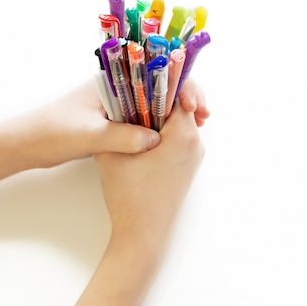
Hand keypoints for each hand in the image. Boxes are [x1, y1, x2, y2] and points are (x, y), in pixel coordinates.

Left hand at [25, 77, 208, 168]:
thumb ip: (121, 138)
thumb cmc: (51, 132)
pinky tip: (175, 136)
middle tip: (204, 115)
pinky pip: (146, 118)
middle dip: (186, 95)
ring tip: (199, 125)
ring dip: (177, 110)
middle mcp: (119, 87)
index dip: (180, 83)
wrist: (24, 145)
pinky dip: (163, 124)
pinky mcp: (114, 121)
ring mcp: (118, 104)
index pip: (156, 70)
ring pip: (155, 101)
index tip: (194, 103)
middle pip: (161, 84)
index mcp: (113, 79)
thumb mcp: (88, 136)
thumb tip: (155, 142)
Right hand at [76, 97, 205, 305]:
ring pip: (179, 121)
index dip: (160, 77)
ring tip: (133, 111)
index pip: (180, 90)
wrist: (142, 236)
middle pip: (181, 104)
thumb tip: (115, 96)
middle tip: (134, 90)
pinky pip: (179, 137)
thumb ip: (115, 121)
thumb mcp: (111, 153)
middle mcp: (196, 143)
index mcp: (184, 135)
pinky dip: (162, 129)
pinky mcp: (188, 167)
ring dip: (159, 113)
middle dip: (157, 95)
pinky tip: (140, 133)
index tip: (143, 71)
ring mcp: (194, 156)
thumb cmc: (128, 196)